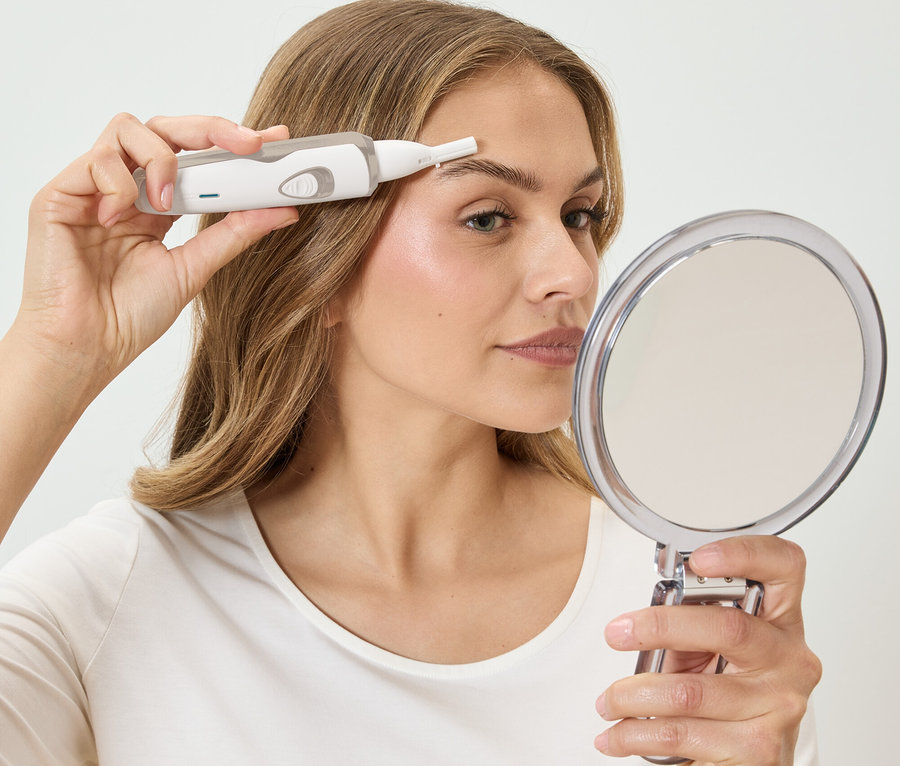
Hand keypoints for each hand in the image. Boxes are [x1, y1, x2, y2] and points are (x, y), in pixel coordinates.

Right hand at [16, 113, 298, 398]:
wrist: (86, 348)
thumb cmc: (129, 315)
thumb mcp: (196, 268)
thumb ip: (236, 234)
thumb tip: (285, 210)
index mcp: (159, 206)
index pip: (197, 158)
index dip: (233, 144)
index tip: (274, 141)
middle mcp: (127, 189)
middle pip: (165, 129)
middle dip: (211, 129)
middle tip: (248, 144)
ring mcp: (93, 188)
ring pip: (129, 129)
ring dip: (161, 159)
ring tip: (168, 205)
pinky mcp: (61, 193)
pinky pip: (96, 160)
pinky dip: (118, 184)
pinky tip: (119, 220)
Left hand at [595, 536, 821, 764]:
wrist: (752, 760)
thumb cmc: (724, 692)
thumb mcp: (709, 649)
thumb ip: (686, 623)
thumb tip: (635, 621)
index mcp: (780, 622)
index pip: (784, 568)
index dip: (744, 555)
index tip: (697, 559)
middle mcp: (790, 660)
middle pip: (728, 627)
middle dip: (660, 626)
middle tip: (616, 632)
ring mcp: (780, 707)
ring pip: (690, 692)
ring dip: (632, 695)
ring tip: (606, 701)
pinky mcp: (759, 751)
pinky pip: (682, 735)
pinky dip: (636, 735)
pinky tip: (615, 736)